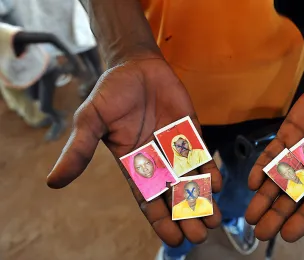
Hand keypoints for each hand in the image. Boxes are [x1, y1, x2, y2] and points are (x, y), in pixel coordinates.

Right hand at [47, 56, 221, 245]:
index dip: (161, 221)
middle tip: (200, 236)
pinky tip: (217, 186)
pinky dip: (210, 172)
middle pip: (174, 197)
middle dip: (186, 217)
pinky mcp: (191, 133)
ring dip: (203, 201)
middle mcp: (157, 161)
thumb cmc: (111, 92)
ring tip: (215, 221)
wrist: (135, 65)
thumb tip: (53, 181)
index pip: (147, 200)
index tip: (174, 240)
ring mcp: (176, 148)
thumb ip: (79, 150)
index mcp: (133, 164)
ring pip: (192, 181)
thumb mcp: (91, 120)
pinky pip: (202, 157)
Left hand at [245, 72, 303, 241]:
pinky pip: (272, 152)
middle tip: (261, 233)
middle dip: (277, 214)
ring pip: (279, 178)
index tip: (288, 235)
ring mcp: (300, 150)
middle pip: (294, 195)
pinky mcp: (287, 133)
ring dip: (264, 196)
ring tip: (250, 216)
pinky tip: (253, 181)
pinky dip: (262, 166)